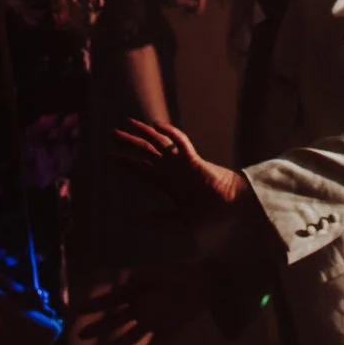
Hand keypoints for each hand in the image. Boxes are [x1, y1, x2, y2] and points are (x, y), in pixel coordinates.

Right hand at [78, 260, 213, 344]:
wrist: (204, 282)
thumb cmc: (178, 274)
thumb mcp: (157, 270)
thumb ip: (139, 274)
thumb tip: (123, 279)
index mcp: (136, 293)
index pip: (111, 300)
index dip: (96, 305)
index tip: (80, 311)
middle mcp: (141, 309)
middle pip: (116, 321)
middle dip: (99, 327)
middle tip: (81, 334)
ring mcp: (153, 322)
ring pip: (131, 335)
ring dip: (118, 343)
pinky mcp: (168, 331)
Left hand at [114, 119, 246, 214]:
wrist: (232, 208)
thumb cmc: (212, 215)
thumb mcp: (183, 220)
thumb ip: (162, 220)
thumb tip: (139, 220)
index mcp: (168, 186)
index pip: (142, 171)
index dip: (126, 164)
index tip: (110, 157)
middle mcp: (172, 172)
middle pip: (146, 154)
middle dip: (129, 144)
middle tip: (113, 134)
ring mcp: (182, 164)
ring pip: (159, 144)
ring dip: (143, 134)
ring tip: (127, 124)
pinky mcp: (194, 161)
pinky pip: (181, 143)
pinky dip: (170, 133)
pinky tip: (157, 125)